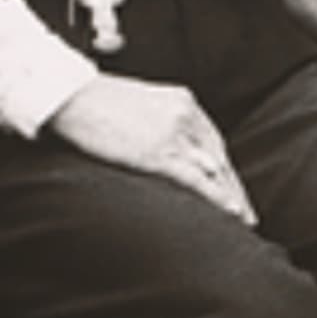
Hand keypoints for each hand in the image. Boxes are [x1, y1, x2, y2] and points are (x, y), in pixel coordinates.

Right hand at [48, 75, 254, 220]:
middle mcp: (185, 115)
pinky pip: (197, 180)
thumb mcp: (136, 104)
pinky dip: (217, 198)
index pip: (213, 141)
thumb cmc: (91, 101)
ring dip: (231, 198)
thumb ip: (156, 121)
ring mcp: (174, 133)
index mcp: (182, 101)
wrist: (69, 95)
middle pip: (219, 158)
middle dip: (234, 188)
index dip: (224, 169)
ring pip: (214, 171)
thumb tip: (156, 144)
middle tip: (248, 214)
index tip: (233, 188)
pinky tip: (230, 212)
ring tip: (244, 222)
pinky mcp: (158, 152)